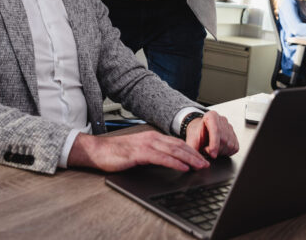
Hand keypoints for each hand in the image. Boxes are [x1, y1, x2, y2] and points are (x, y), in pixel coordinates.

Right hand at [67, 130, 209, 172]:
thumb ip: (153, 153)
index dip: (192, 151)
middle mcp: (151, 138)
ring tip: (200, 166)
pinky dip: (174, 162)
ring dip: (189, 158)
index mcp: (152, 137)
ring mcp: (146, 145)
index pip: (177, 143)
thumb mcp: (139, 151)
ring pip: (173, 151)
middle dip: (195, 155)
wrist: (98, 150)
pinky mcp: (139, 153)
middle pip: (179, 146)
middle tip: (207, 163)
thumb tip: (169, 161)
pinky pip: (161, 158)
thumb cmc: (117, 153)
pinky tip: (183, 167)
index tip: (202, 158)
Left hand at [184, 111, 238, 158]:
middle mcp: (222, 120)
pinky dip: (227, 152)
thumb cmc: (197, 134)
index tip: (212, 154)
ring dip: (221, 152)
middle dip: (215, 149)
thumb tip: (196, 161)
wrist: (201, 132)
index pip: (216, 130)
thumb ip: (192, 149)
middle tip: (206, 150)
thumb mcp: (191, 139)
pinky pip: (234, 148)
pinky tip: (219, 149)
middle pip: (223, 139)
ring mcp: (230, 127)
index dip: (214, 144)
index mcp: (211, 116)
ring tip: (212, 148)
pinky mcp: (235, 135)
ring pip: (230, 144)